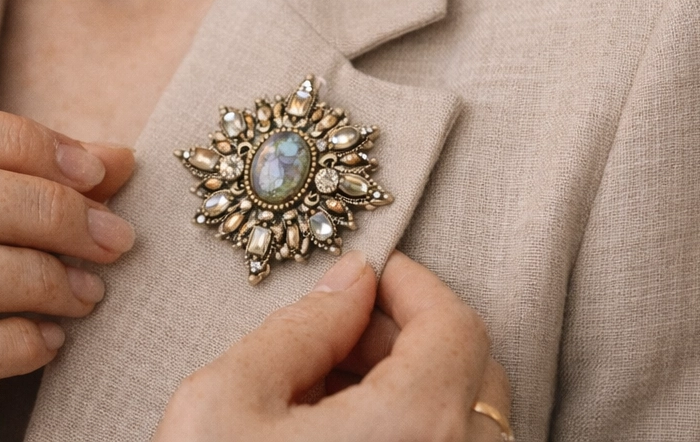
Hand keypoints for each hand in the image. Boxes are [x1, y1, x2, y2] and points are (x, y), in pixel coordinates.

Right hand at [154, 250, 512, 441]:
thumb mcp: (227, 399)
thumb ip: (301, 328)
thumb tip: (350, 282)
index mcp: (415, 427)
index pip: (456, 326)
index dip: (414, 286)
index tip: (372, 274)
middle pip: (471, 375)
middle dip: (408, 335)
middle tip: (340, 327)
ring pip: (464, 426)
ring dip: (410, 388)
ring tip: (326, 388)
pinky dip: (409, 434)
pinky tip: (341, 436)